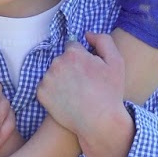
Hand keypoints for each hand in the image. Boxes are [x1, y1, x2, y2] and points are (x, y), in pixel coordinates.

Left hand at [36, 33, 128, 148]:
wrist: (99, 122)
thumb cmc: (110, 92)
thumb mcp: (116, 62)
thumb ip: (103, 40)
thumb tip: (87, 34)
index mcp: (73, 53)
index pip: (72, 47)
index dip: (82, 58)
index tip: (89, 71)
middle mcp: (57, 63)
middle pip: (62, 59)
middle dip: (70, 67)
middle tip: (84, 84)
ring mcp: (47, 78)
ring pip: (53, 73)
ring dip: (61, 79)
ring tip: (76, 93)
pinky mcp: (41, 94)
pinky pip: (46, 87)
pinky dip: (53, 92)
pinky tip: (66, 100)